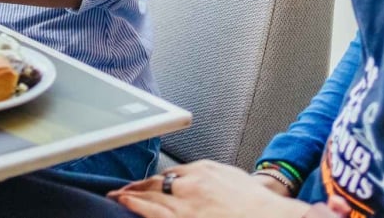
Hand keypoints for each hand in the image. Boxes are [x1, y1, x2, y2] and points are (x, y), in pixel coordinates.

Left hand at [109, 160, 310, 217]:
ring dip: (130, 196)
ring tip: (117, 197)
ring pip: (150, 197)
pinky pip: (154, 213)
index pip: (171, 173)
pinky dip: (137, 207)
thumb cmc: (255, 203)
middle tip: (120, 190)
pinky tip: (126, 204)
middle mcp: (190, 184)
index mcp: (203, 171)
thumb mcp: (232, 178)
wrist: (266, 216)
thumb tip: (201, 178)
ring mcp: (184, 204)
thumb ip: (213, 176)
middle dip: (136, 187)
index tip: (145, 184)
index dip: (154, 180)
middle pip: (155, 183)